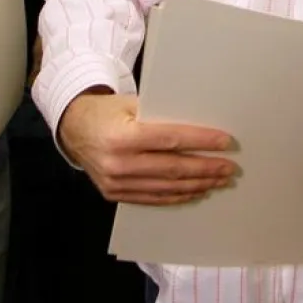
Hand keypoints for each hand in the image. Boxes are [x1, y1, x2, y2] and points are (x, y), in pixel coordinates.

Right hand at [59, 91, 237, 205]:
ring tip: (218, 181)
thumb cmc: (106, 111)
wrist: (73, 129)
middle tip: (229, 168)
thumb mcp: (131, 104)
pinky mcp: (114, 194)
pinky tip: (195, 191)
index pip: (171, 140)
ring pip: (166, 187)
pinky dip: (177, 196)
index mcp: (122, 136)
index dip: (201, 141)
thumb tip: (200, 125)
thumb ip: (161, 116)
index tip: (225, 142)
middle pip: (173, 168)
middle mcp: (118, 163)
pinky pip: (152, 198)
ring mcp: (115, 182)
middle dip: (206, 168)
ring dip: (196, 185)